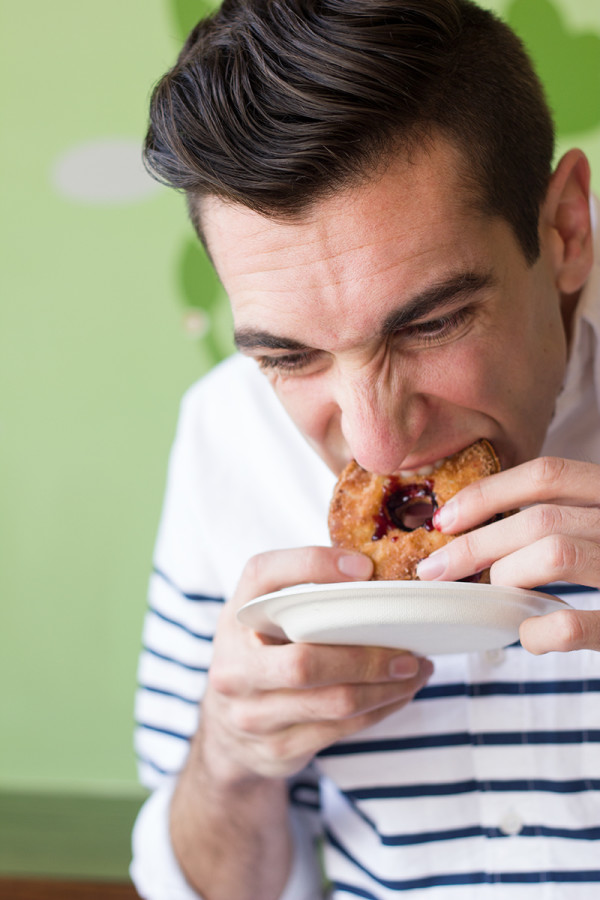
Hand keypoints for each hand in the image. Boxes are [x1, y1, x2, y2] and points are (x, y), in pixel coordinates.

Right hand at [200, 546, 432, 783]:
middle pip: (304, 662)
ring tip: (416, 669)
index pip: (265, 575)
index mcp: (236, 615)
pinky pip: (341, 729)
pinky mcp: (278, 748)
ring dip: (385, 686)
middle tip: (409, 647)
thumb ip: (301, 596)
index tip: (363, 568)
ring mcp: (252, 713)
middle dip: (366, 656)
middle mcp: (235, 665)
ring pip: (333, 702)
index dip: (313, 565)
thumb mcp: (263, 620)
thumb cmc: (260, 657)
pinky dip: (380, 709)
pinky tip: (399, 693)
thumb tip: (375, 577)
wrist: (226, 734)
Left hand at [415, 456, 599, 653]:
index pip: (548, 474)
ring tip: (494, 596)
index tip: (446, 520)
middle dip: (474, 545)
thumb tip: (476, 533)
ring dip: (507, 577)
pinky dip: (540, 630)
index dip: (489, 493)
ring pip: (555, 554)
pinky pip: (578, 624)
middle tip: (435, 570)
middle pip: (540, 518)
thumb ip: (562, 522)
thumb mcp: (597, 529)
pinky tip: (531, 635)